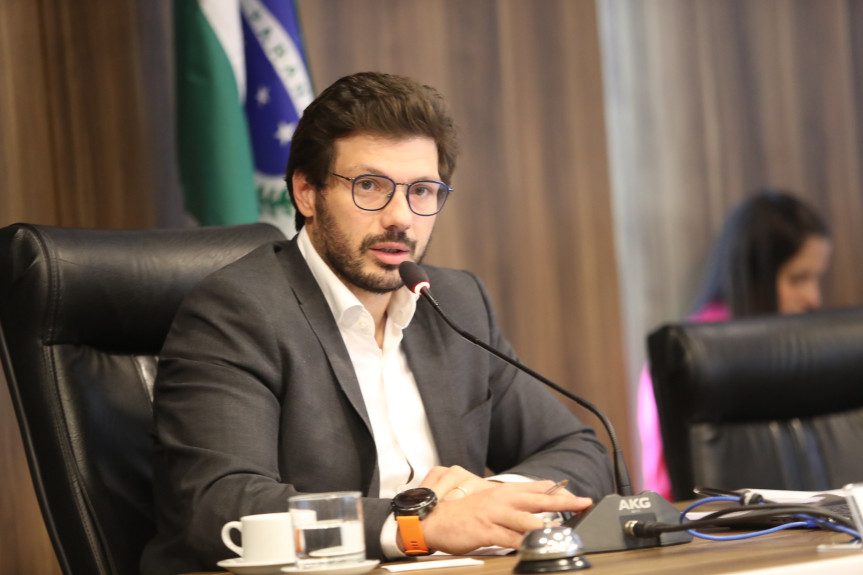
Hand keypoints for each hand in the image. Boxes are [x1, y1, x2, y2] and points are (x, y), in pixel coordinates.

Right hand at [412, 469, 592, 554]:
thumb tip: (533, 505)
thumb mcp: (488, 502)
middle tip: (584, 503)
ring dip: (548, 525)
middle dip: (564, 502)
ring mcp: (494, 514)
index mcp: (503, 491)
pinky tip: (537, 546)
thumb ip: (510, 503)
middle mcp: (501, 499)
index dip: (559, 491)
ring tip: (566, 530)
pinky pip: (511, 538)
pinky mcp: (486, 531)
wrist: (432, 520)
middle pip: (538, 499)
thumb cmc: (460, 513)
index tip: (579, 495)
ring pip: (527, 520)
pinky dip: (526, 543)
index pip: (537, 488)